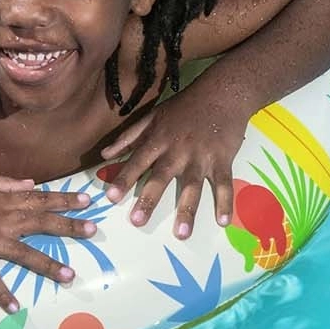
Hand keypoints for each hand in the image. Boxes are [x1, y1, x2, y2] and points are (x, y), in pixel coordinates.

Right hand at [0, 174, 95, 313]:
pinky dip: (3, 295)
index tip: (88, 201)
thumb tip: (30, 184)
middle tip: (93, 232)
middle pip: (42, 223)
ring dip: (48, 266)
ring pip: (24, 254)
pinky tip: (16, 309)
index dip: (65, 200)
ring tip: (69, 276)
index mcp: (4, 200)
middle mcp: (2, 220)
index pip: (41, 199)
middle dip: (69, 227)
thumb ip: (6, 183)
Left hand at [99, 91, 247, 239]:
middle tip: (137, 221)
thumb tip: (105, 155)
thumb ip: (129, 137)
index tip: (111, 197)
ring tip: (181, 234)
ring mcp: (201, 157)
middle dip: (149, 199)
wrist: (222, 93)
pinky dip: (225, 202)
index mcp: (159, 140)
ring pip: (193, 186)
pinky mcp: (223, 160)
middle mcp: (178, 150)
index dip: (124, 179)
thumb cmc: (184, 106)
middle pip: (161, 177)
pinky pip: (223, 184)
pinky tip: (223, 222)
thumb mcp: (153, 116)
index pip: (137, 161)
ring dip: (187, 210)